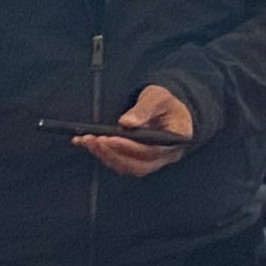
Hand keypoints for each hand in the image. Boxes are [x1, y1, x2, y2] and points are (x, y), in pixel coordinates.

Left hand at [74, 85, 192, 176]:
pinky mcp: (138, 161)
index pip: (152, 151)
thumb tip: (126, 123)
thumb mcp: (158, 97)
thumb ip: (144, 109)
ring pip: (127, 167)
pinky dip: (103, 155)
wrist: (169, 109)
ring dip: (106, 156)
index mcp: (177, 139)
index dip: (131, 148)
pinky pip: (121, 163)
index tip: (111, 139)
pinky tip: (88, 144)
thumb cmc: (167, 103)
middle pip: (138, 165)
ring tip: (89, 140)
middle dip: (114, 154)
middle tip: (96, 140)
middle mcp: (166, 155)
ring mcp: (152, 161)